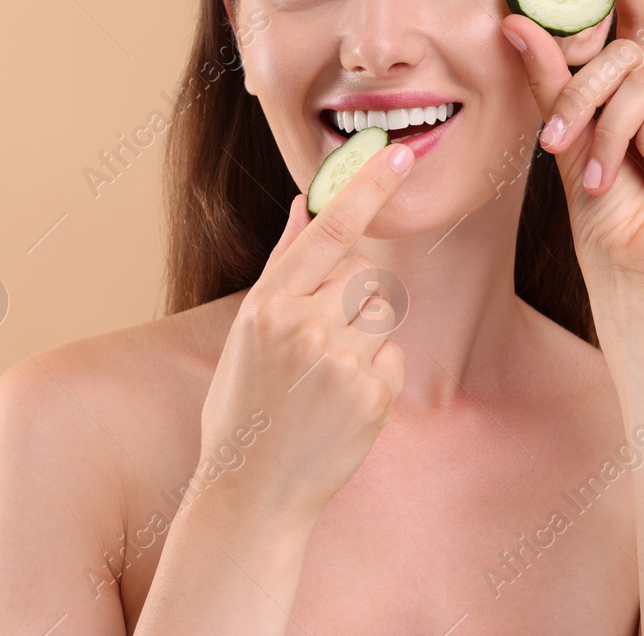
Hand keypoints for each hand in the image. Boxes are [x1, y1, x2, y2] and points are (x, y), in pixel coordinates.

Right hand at [196, 143, 412, 531]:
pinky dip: (373, 373)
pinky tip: (340, 401)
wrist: (251, 489)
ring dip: (362, 334)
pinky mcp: (371, 396)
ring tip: (324, 375)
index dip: (368, 188)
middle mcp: (304, 327)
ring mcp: (340, 363)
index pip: (329, 231)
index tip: (399, 154)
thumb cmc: (244, 404)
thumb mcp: (247, 330)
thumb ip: (281, 264)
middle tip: (317, 341)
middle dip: (349, 295)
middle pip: (362, 275)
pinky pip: (390, 357)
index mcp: (267, 304)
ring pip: (379, 314)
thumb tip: (304, 203)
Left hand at [499, 0, 643, 290]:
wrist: (631, 269)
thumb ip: (548, 77)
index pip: (628, 21)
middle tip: (557, 141)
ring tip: (605, 178)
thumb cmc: (599, 215)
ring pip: (641, 81)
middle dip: (582, 93)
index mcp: (628, 92)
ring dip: (609, 132)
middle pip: (622, 54)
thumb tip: (515, 18)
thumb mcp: (563, 136)